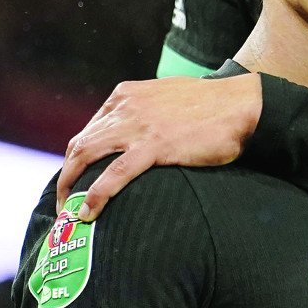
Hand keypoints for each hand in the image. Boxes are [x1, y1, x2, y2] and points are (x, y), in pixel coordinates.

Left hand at [57, 73, 261, 219]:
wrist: (241, 104)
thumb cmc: (211, 104)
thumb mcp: (166, 97)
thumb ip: (144, 111)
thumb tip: (135, 134)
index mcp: (126, 95)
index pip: (90, 128)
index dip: (79, 157)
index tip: (79, 179)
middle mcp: (125, 107)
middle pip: (81, 144)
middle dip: (68, 174)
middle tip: (66, 201)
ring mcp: (138, 126)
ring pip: (87, 156)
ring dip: (72, 186)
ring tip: (68, 211)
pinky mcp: (154, 146)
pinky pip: (115, 173)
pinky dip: (96, 194)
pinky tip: (88, 212)